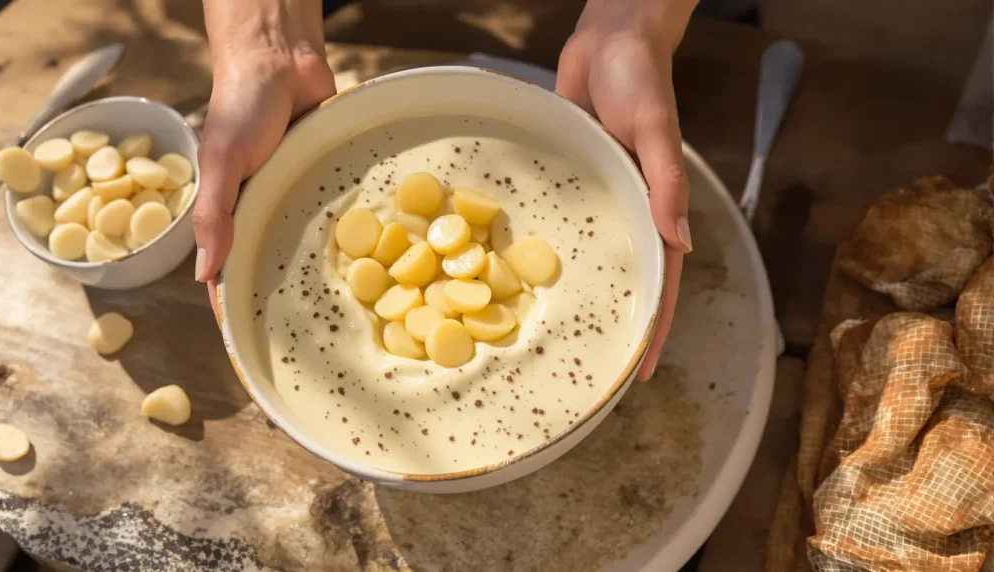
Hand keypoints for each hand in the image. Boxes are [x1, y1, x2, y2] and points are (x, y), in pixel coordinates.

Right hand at [194, 0, 334, 314]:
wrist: (282, 60)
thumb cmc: (241, 107)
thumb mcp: (222, 162)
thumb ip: (214, 215)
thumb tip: (205, 275)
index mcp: (232, 212)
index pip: (228, 271)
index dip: (236, 307)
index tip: (250, 345)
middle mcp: (266, 210)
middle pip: (274, 265)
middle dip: (288, 300)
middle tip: (312, 342)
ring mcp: (300, 197)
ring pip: (311, 245)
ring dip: (328, 272)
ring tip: (350, 314)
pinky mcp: (330, 179)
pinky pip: (342, 213)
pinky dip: (356, 234)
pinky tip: (376, 263)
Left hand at [556, 0, 696, 379]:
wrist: (609, 37)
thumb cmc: (640, 78)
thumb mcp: (655, 129)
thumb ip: (666, 184)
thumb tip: (679, 244)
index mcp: (656, 206)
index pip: (662, 281)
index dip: (652, 328)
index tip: (639, 372)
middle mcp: (628, 210)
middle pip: (623, 278)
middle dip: (613, 323)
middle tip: (588, 368)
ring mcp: (598, 197)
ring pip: (590, 256)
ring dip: (576, 292)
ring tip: (549, 334)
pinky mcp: (569, 180)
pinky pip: (560, 221)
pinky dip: (544, 248)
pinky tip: (517, 273)